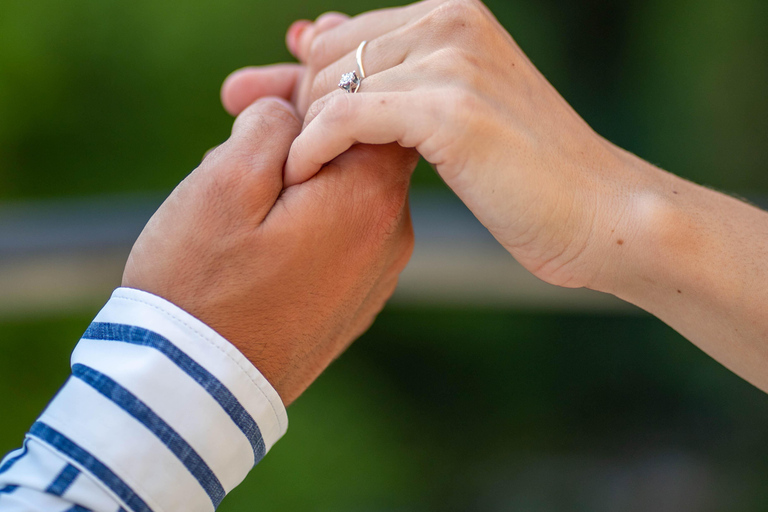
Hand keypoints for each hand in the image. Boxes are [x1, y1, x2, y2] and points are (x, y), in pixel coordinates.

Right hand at [122, 97, 417, 404]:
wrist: (197, 391)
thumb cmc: (203, 285)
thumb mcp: (224, 183)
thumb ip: (272, 123)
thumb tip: (295, 110)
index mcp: (368, 198)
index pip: (369, 107)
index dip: (317, 88)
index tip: (261, 90)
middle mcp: (391, 236)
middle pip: (357, 148)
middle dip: (300, 127)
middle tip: (235, 111)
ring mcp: (378, 273)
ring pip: (345, 191)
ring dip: (297, 174)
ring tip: (234, 179)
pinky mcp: (357, 300)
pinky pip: (340, 234)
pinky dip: (306, 215)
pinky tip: (256, 226)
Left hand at [273, 0, 767, 397]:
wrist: (597, 212)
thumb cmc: (526, 173)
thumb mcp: (451, 110)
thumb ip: (385, 71)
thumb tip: (306, 31)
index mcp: (453, 15)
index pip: (343, 34)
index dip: (299, 76)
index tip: (256, 106)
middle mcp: (452, 24)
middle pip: (329, 58)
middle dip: (296, 107)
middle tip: (278, 155)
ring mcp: (453, 62)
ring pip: (332, 85)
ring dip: (304, 132)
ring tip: (294, 174)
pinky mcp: (449, 110)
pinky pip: (348, 118)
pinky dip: (315, 147)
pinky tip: (301, 175)